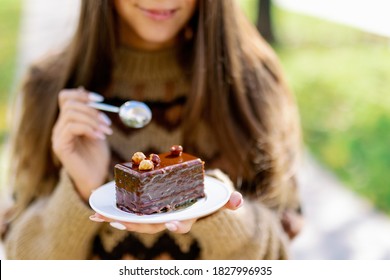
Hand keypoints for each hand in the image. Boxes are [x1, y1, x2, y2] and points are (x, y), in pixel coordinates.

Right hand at [52, 88, 112, 200]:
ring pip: (71, 114)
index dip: (81, 95)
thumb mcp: (98, 131)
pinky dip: (88, 129)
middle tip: (107, 122)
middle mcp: (60, 127)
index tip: (99, 99)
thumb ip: (93, 116)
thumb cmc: (97, 156)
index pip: (66, 98)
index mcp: (68, 121)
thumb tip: (92, 97)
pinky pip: (72, 127)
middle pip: (70, 104)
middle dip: (92, 110)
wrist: (95, 178)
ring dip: (92, 120)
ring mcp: (58, 136)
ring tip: (106, 131)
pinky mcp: (60, 145)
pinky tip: (99, 137)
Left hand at [89, 191, 243, 233]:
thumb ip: (227, 200)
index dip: (177, 225)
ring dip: (119, 219)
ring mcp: (154, 216)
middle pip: (152, 226)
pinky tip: (96, 212)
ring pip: (136, 221)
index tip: (172, 223)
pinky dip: (113, 213)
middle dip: (136, 224)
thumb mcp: (216, 197)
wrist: (191, 198)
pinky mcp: (143, 210)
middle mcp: (167, 220)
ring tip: (100, 217)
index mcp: (184, 218)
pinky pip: (128, 213)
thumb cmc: (203, 198)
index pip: (181, 224)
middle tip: (121, 220)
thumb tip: (238, 201)